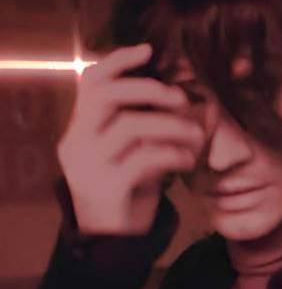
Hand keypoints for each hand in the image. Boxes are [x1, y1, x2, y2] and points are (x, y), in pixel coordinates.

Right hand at [57, 44, 204, 234]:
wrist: (114, 238)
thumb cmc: (128, 183)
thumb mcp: (131, 148)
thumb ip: (140, 120)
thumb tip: (174, 88)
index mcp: (81, 128)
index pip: (90, 82)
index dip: (118, 60)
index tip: (149, 50)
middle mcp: (77, 143)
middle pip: (106, 96)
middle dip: (149, 89)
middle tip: (180, 98)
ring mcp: (89, 167)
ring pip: (131, 127)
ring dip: (173, 126)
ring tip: (197, 135)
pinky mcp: (107, 189)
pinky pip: (145, 159)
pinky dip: (174, 153)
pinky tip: (188, 159)